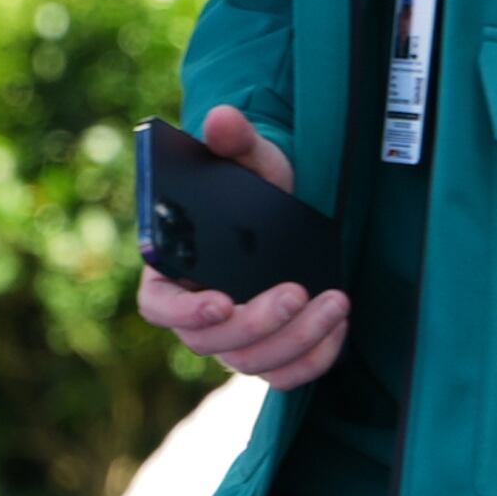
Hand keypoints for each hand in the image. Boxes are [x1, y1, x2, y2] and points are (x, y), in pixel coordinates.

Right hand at [134, 105, 349, 389]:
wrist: (288, 206)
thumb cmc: (255, 183)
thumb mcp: (249, 156)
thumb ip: (234, 140)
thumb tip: (222, 119)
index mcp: (172, 268)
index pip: (158, 305)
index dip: (183, 312)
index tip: (221, 300)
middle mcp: (197, 311)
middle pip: (211, 342)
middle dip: (257, 322)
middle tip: (297, 291)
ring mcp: (233, 336)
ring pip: (252, 362)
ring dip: (296, 340)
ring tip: (335, 303)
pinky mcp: (270, 351)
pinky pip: (284, 376)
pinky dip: (314, 361)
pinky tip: (338, 326)